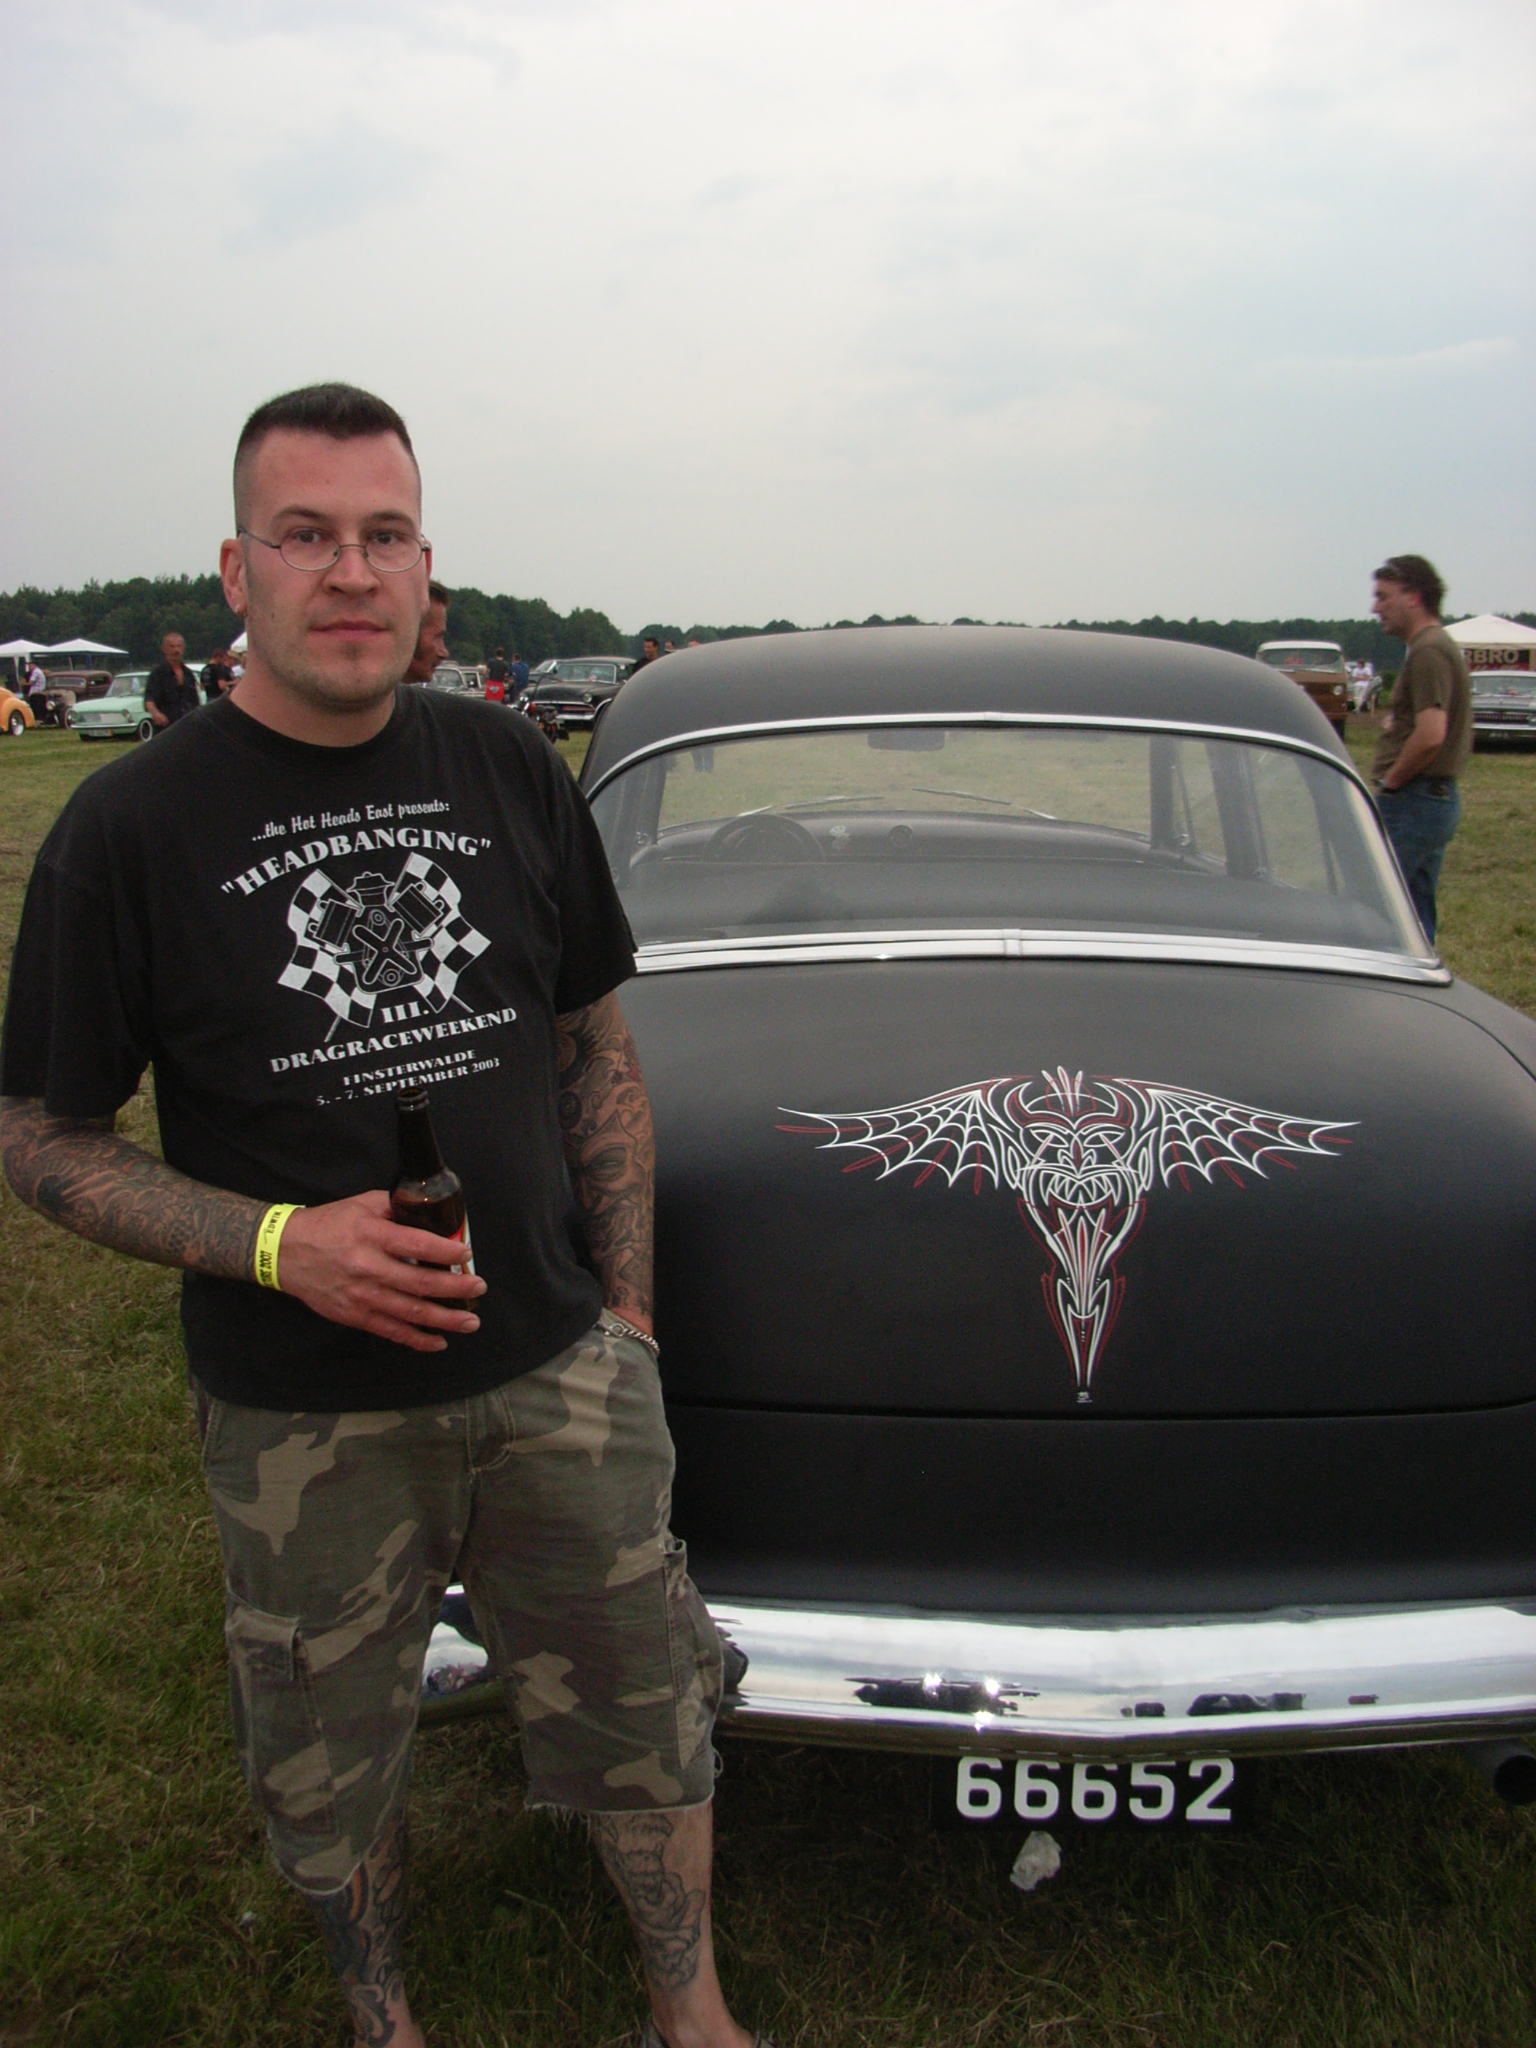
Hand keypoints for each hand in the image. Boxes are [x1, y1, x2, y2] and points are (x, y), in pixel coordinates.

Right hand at [276, 1191, 486, 1350]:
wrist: (285, 1252)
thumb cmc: (328, 1225)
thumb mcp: (362, 1205)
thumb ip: (396, 1209)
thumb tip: (432, 1215)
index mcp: (371, 1235)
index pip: (417, 1245)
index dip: (446, 1251)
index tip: (466, 1253)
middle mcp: (367, 1267)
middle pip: (420, 1283)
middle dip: (456, 1288)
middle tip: (478, 1288)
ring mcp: (361, 1295)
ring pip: (410, 1312)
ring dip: (444, 1319)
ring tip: (470, 1322)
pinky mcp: (354, 1315)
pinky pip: (391, 1331)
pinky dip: (417, 1339)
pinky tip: (438, 1342)